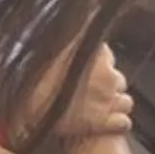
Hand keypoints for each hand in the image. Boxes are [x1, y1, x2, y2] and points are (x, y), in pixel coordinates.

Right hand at [19, 45, 133, 138]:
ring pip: (125, 101)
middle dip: (106, 86)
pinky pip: (123, 122)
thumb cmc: (32, 80)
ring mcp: (109, 100)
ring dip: (114, 104)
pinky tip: (106, 124)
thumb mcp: (47, 53)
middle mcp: (107, 75)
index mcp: (95, 53)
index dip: (97, 63)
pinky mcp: (106, 123)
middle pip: (117, 79)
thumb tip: (74, 30)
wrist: (29, 110)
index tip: (85, 69)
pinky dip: (117, 123)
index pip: (106, 54)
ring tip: (98, 110)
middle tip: (87, 93)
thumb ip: (68, 43)